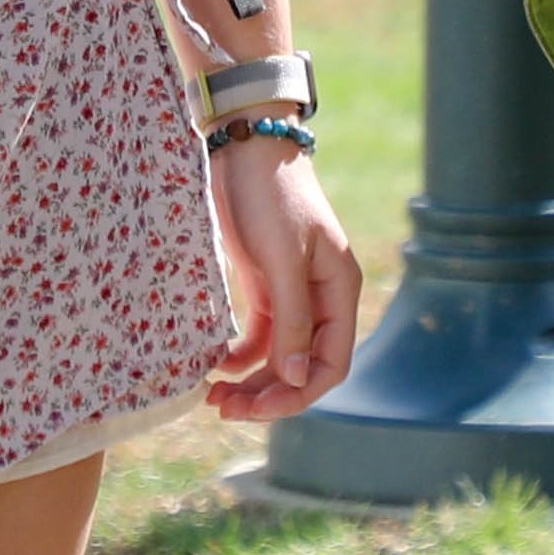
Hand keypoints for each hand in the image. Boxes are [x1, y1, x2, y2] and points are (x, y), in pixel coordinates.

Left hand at [202, 133, 365, 418]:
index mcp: (339, 292)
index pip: (331, 364)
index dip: (299, 394)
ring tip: (214, 397)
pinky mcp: (263, 284)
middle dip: (268, 394)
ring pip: (278, 357)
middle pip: (302, 367)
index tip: (259, 408)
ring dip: (251, 382)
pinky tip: (215, 365)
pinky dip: (239, 356)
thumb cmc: (271, 195)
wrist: (244, 145)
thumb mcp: (283, 259)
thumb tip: (295, 378)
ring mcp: (291, 293)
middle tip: (224, 409)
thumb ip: (292, 320)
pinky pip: (258, 336)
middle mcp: (320, 299)